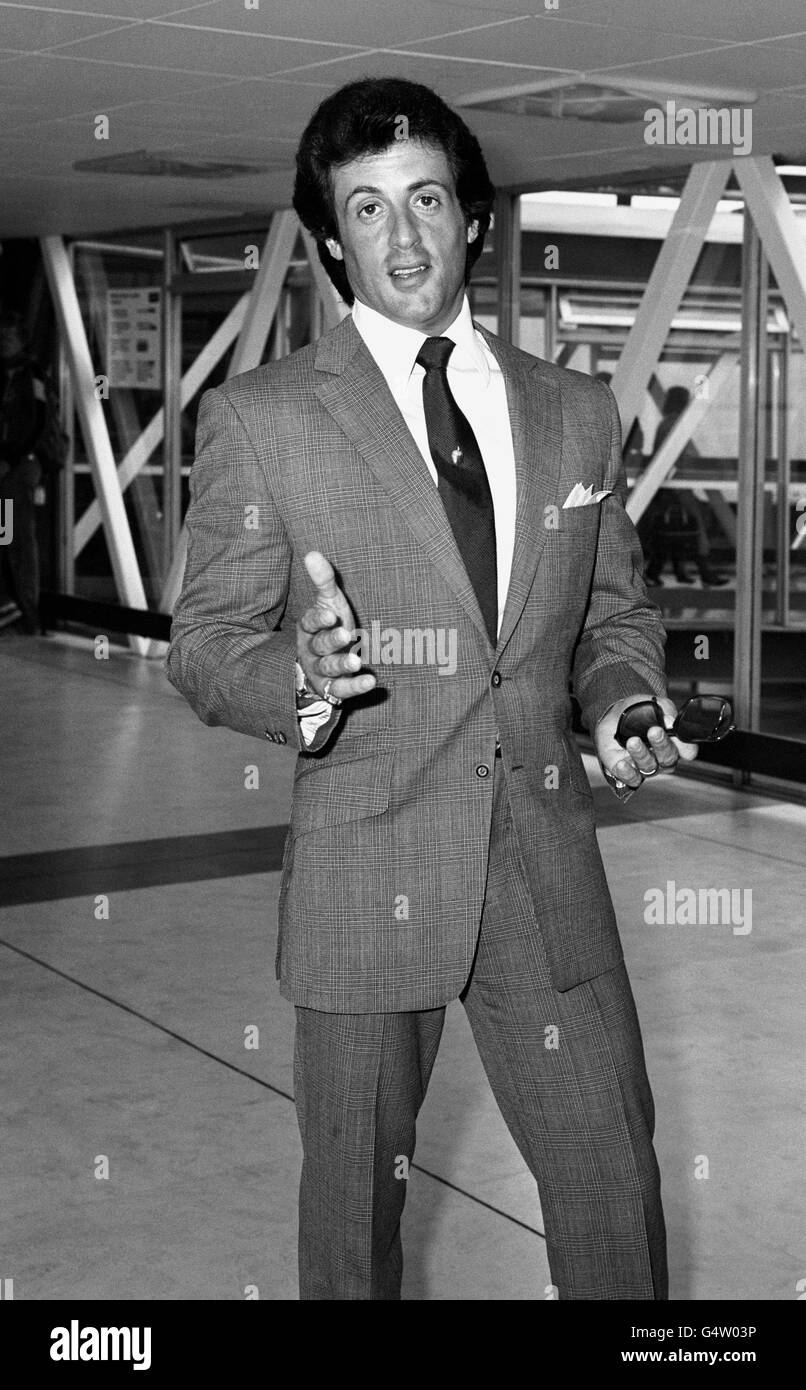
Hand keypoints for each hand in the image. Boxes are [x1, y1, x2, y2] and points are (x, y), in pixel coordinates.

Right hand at [296, 551, 376, 702]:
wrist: (324, 663)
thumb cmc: (330, 625)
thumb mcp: (329, 602)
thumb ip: (324, 581)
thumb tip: (312, 553)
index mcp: (309, 628)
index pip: (310, 622)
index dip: (319, 619)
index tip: (331, 615)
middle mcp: (312, 650)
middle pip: (320, 645)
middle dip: (332, 641)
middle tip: (347, 636)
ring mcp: (321, 671)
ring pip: (328, 668)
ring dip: (342, 665)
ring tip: (357, 662)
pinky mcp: (333, 688)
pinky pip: (341, 690)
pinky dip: (355, 687)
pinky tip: (370, 682)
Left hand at [594, 694, 698, 794]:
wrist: (615, 716)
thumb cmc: (639, 711)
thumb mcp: (655, 704)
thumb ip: (666, 711)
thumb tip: (670, 721)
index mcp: (674, 742)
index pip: (687, 750)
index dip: (684, 745)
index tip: (673, 730)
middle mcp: (662, 757)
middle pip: (668, 758)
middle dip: (661, 744)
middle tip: (654, 731)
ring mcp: (645, 766)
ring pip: (649, 767)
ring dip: (641, 754)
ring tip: (633, 741)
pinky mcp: (628, 771)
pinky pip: (632, 778)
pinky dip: (628, 773)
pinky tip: (622, 764)